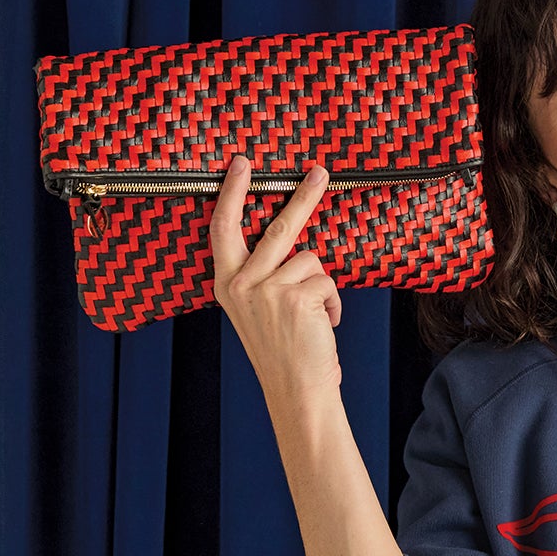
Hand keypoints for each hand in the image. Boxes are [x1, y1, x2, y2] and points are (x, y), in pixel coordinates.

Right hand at [209, 153, 343, 400]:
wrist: (296, 392)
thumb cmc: (283, 353)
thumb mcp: (257, 311)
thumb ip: (260, 277)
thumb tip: (287, 239)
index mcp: (227, 284)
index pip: (223, 228)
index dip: (232, 192)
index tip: (241, 163)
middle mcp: (242, 284)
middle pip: (277, 225)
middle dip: (304, 196)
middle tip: (321, 172)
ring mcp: (267, 289)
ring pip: (310, 258)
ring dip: (322, 287)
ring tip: (316, 317)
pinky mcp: (295, 297)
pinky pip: (327, 281)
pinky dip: (333, 304)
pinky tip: (324, 325)